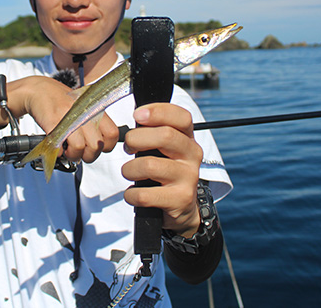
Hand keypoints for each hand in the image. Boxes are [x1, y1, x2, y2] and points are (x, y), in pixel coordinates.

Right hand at [0, 76, 117, 162]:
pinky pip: (60, 147)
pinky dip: (58, 152)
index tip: (96, 147)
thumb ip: (95, 124)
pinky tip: (57, 146)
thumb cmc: (62, 101)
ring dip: (72, 155)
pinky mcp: (52, 123)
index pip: (112, 134)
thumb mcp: (84, 107)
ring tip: (67, 150)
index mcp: (94, 109)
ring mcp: (68, 118)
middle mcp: (83, 113)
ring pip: (79, 148)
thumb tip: (100, 146)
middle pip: (96, 146)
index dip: (105, 146)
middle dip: (87, 155)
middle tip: (80, 153)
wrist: (39, 90)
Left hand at [121, 103, 202, 237]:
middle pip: (165, 136)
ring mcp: (189, 178)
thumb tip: (135, 117)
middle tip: (128, 147)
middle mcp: (192, 155)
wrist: (182, 209)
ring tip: (129, 173)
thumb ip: (153, 132)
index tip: (137, 115)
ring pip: (150, 165)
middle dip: (136, 139)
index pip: (181, 116)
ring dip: (130, 169)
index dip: (158, 111)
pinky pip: (145, 194)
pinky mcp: (180, 200)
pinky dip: (131, 194)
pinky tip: (133, 194)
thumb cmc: (165, 172)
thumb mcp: (164, 149)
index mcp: (188, 138)